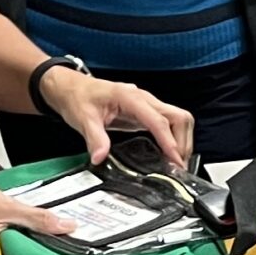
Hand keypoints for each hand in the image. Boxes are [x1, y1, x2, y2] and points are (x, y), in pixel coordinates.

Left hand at [39, 68, 194, 167]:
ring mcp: (148, 105)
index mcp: (131, 98)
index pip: (159, 120)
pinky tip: (169, 154)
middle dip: (183, 142)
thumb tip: (100, 157)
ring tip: (177, 163)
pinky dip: (175, 139)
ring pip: (179, 119)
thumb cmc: (78, 98)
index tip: (175, 160)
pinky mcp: (147, 113)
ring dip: (183, 141)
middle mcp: (145, 99)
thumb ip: (94, 138)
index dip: (169, 141)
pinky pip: (170, 123)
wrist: (72, 88)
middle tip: (178, 166)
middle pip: (179, 117)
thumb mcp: (83, 119)